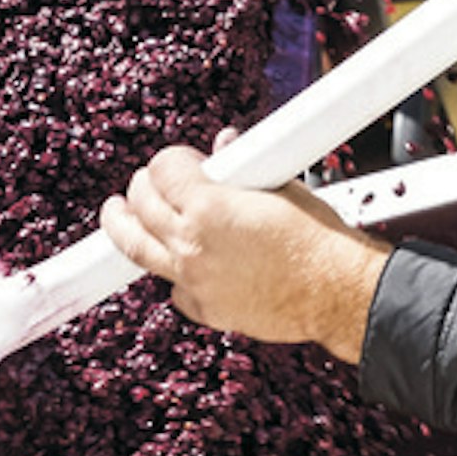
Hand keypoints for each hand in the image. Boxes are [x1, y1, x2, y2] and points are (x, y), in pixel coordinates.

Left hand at [100, 141, 391, 363]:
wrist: (339, 292)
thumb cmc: (319, 239)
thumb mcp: (282, 186)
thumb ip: (244, 169)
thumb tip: (227, 146)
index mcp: (208, 207)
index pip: (162, 169)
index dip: (169, 160)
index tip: (177, 162)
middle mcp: (192, 244)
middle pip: (140, 206)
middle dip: (141, 188)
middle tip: (142, 184)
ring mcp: (194, 280)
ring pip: (137, 250)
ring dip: (124, 227)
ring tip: (118, 215)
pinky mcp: (206, 309)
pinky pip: (172, 288)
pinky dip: (171, 273)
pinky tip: (178, 262)